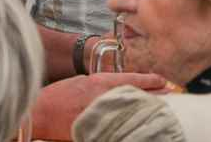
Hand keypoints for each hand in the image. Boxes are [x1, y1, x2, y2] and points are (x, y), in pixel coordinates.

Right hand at [31, 73, 172, 139]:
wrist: (40, 112)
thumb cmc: (58, 96)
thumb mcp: (83, 82)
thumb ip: (103, 84)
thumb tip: (122, 88)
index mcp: (99, 83)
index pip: (131, 80)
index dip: (149, 80)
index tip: (163, 80)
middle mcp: (103, 98)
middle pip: (136, 97)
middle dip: (154, 95)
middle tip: (170, 94)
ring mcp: (101, 116)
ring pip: (131, 112)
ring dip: (146, 109)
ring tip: (161, 109)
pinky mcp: (97, 130)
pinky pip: (119, 127)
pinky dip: (131, 126)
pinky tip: (139, 125)